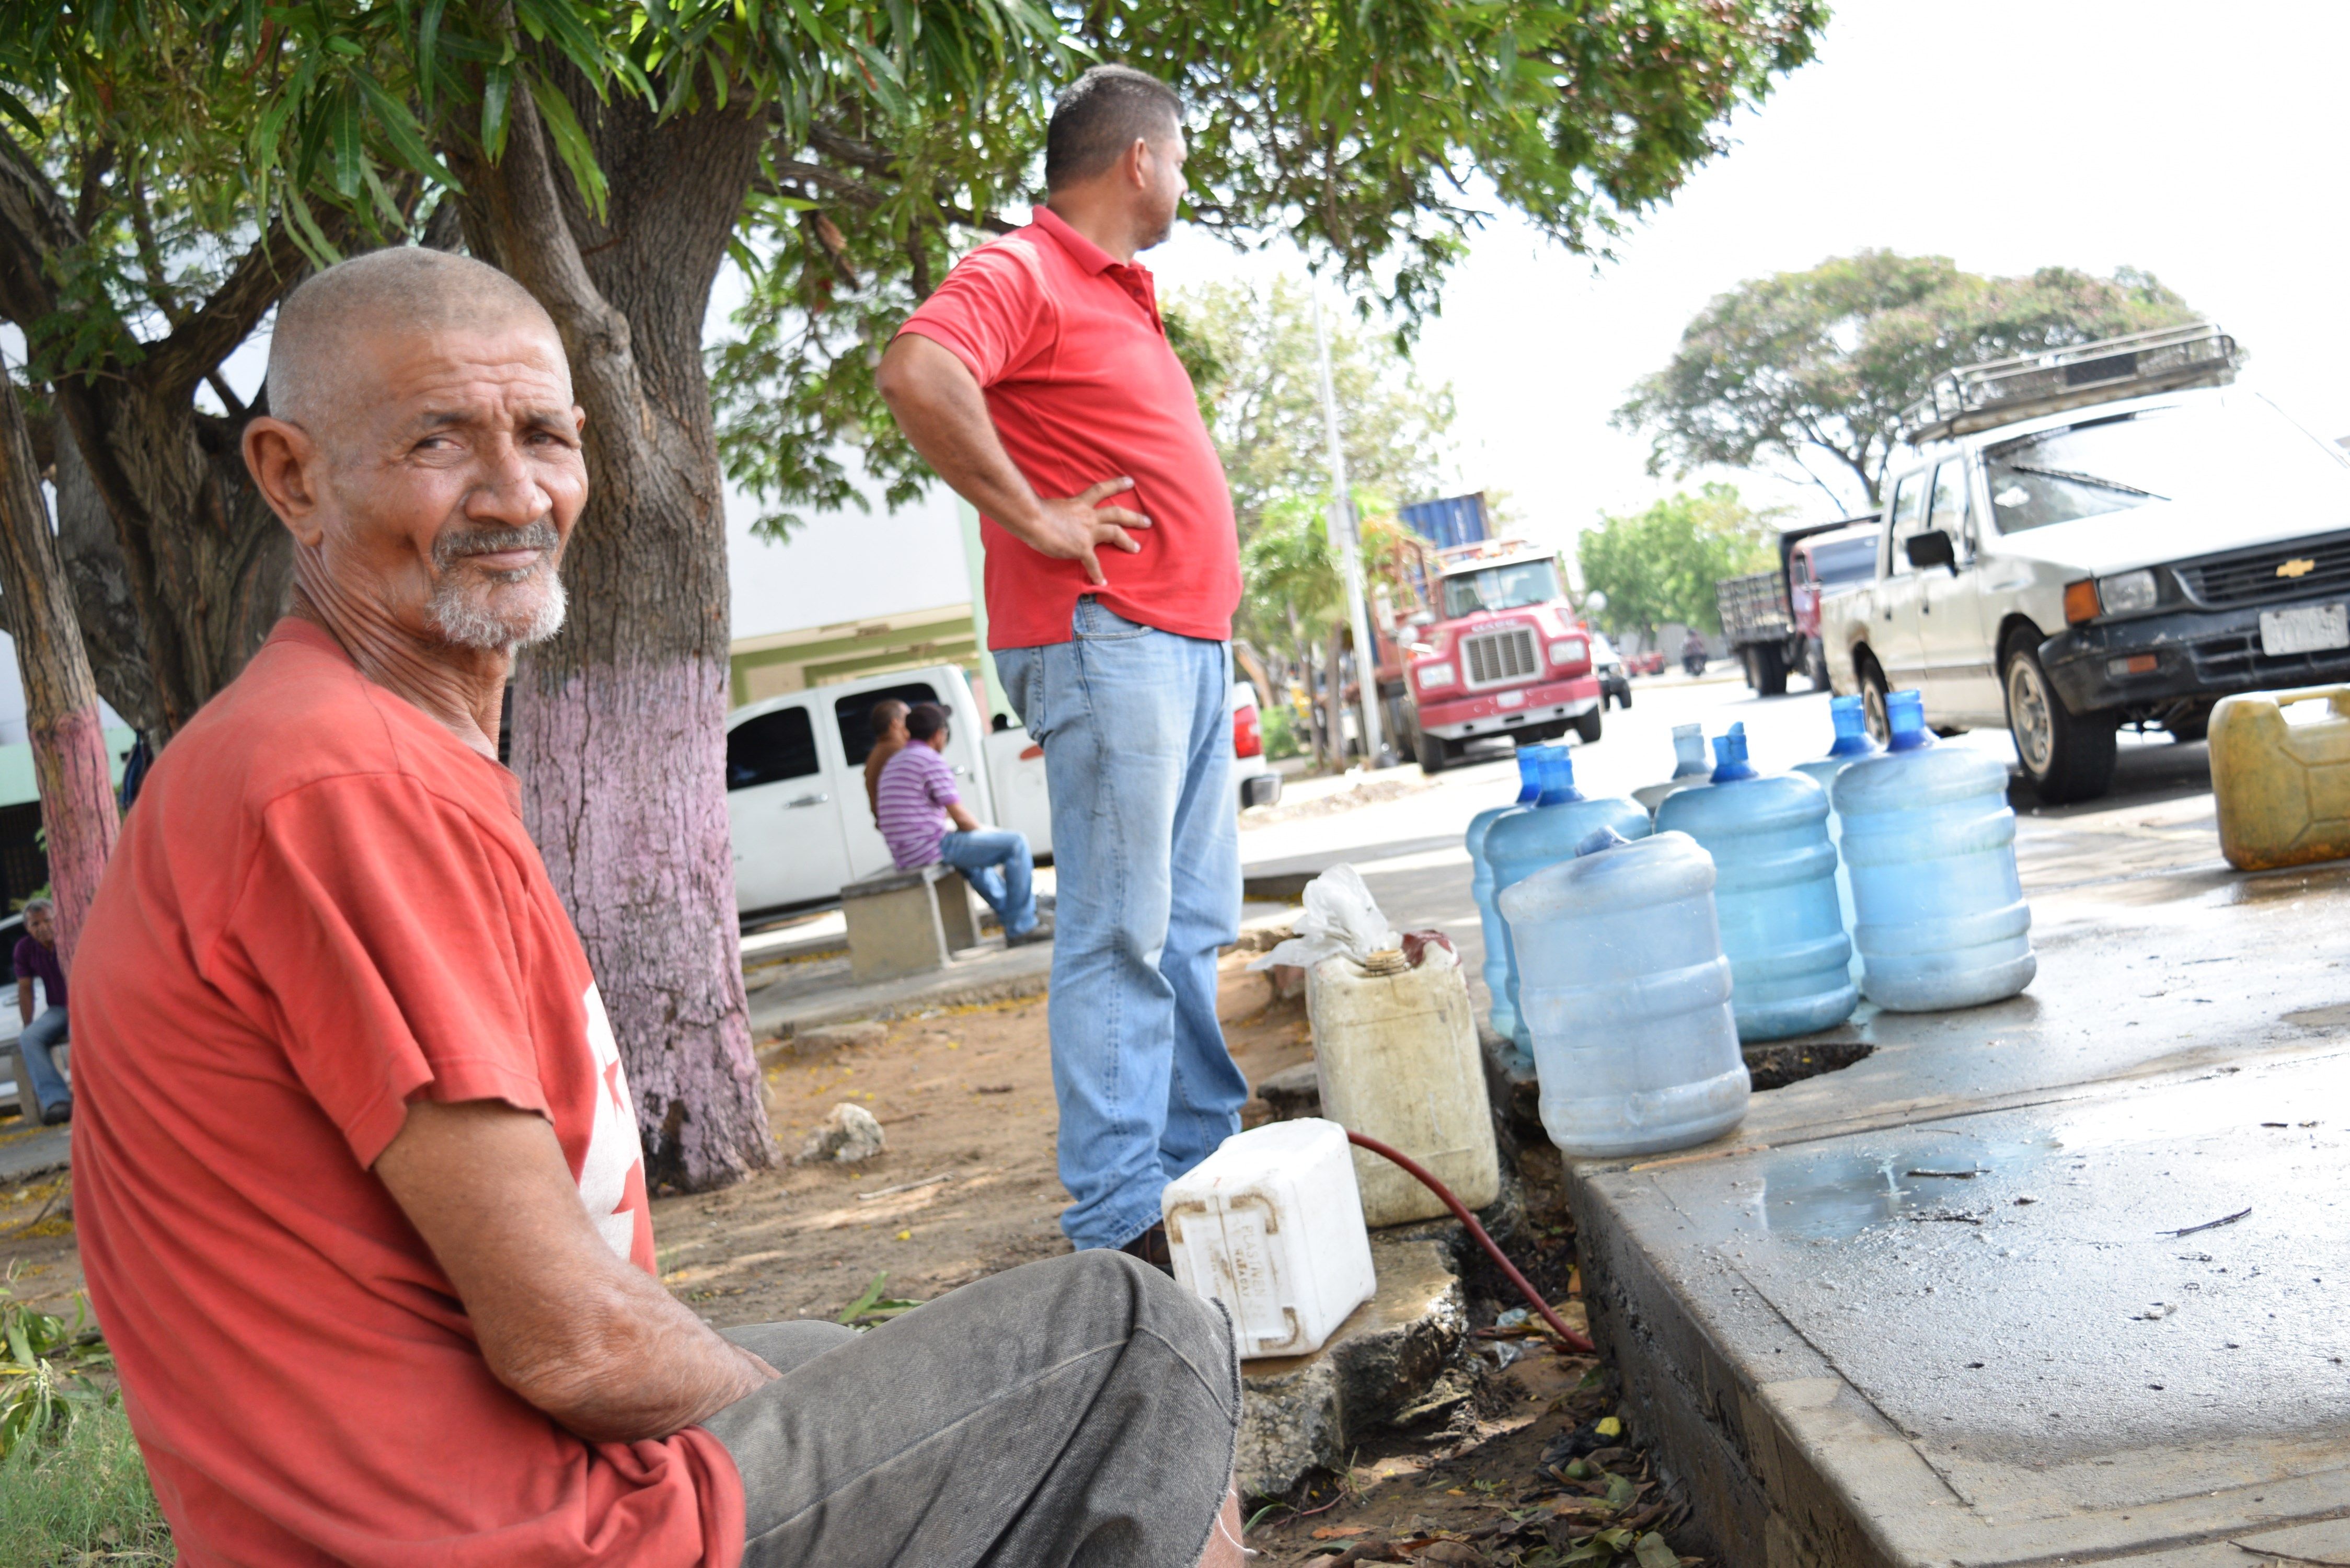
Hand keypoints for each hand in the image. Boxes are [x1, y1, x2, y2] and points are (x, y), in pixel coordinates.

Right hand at [1022, 477, 1151, 584]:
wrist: (1033, 519)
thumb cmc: (1035, 511)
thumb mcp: (1052, 506)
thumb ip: (1061, 511)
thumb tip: (1055, 517)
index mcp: (1079, 504)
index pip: (1101, 490)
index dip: (1117, 485)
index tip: (1130, 482)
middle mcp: (1087, 516)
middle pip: (1116, 513)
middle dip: (1134, 517)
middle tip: (1147, 521)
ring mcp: (1087, 532)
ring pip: (1115, 532)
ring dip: (1128, 541)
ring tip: (1137, 548)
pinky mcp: (1081, 547)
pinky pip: (1093, 563)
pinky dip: (1097, 573)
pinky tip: (1102, 582)